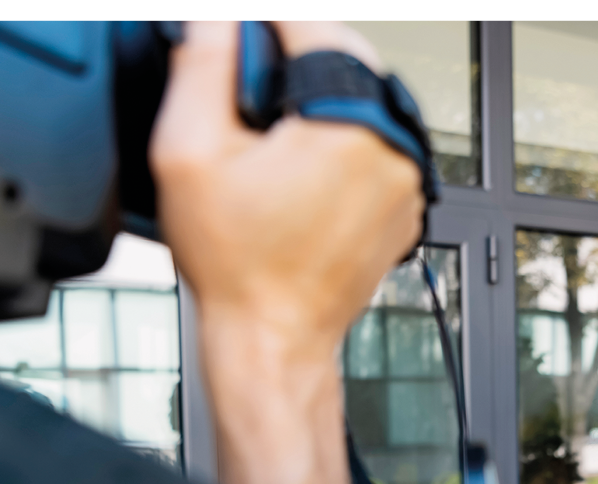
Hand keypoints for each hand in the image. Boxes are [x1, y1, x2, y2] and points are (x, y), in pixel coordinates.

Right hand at [146, 22, 421, 483]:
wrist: (274, 338)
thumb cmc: (239, 266)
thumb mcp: (190, 152)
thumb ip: (203, 66)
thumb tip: (217, 18)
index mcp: (352, 125)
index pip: (315, 27)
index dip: (267, 21)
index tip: (239, 26)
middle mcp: (394, 148)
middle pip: (346, 58)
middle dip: (292, 56)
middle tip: (243, 78)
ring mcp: (407, 179)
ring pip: (362, 99)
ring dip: (316, 95)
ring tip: (264, 132)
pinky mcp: (404, 203)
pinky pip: (375, 142)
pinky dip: (339, 136)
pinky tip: (293, 166)